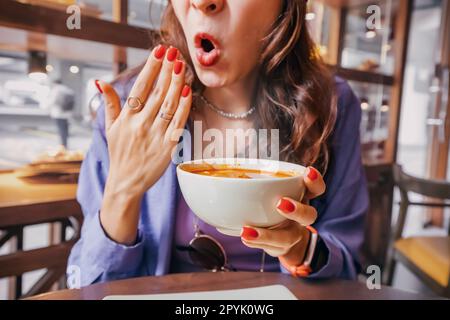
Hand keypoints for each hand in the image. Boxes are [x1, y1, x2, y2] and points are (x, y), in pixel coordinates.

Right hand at [97, 45, 191, 243]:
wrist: (125, 184)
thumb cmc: (119, 154)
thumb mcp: (110, 128)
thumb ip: (110, 104)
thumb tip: (100, 81)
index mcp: (126, 119)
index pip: (139, 88)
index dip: (150, 68)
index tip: (159, 51)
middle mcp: (140, 125)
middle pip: (156, 93)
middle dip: (166, 71)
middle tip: (174, 52)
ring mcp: (155, 137)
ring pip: (168, 106)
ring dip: (176, 84)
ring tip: (182, 66)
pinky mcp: (167, 148)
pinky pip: (177, 124)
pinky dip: (183, 108)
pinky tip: (188, 92)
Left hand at [240, 167, 325, 264]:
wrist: (282, 239)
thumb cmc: (272, 207)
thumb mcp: (271, 191)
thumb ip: (257, 179)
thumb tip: (218, 164)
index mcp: (301, 197)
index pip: (316, 188)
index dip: (315, 180)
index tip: (307, 171)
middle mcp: (302, 216)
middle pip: (309, 215)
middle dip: (297, 210)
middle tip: (280, 203)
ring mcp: (292, 234)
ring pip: (287, 237)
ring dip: (268, 235)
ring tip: (246, 231)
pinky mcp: (281, 248)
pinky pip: (272, 249)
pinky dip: (258, 243)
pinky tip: (245, 237)